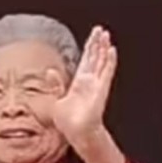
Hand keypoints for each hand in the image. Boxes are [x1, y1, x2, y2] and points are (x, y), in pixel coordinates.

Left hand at [48, 26, 116, 149]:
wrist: (76, 133)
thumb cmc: (68, 121)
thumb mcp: (56, 99)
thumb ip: (55, 84)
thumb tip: (50, 71)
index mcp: (79, 83)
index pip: (86, 61)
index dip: (89, 48)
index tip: (93, 38)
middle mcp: (90, 82)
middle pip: (95, 58)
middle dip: (97, 43)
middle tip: (100, 30)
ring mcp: (96, 84)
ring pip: (101, 61)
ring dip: (104, 48)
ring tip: (106, 35)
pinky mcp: (100, 88)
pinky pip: (106, 72)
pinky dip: (109, 61)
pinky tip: (111, 50)